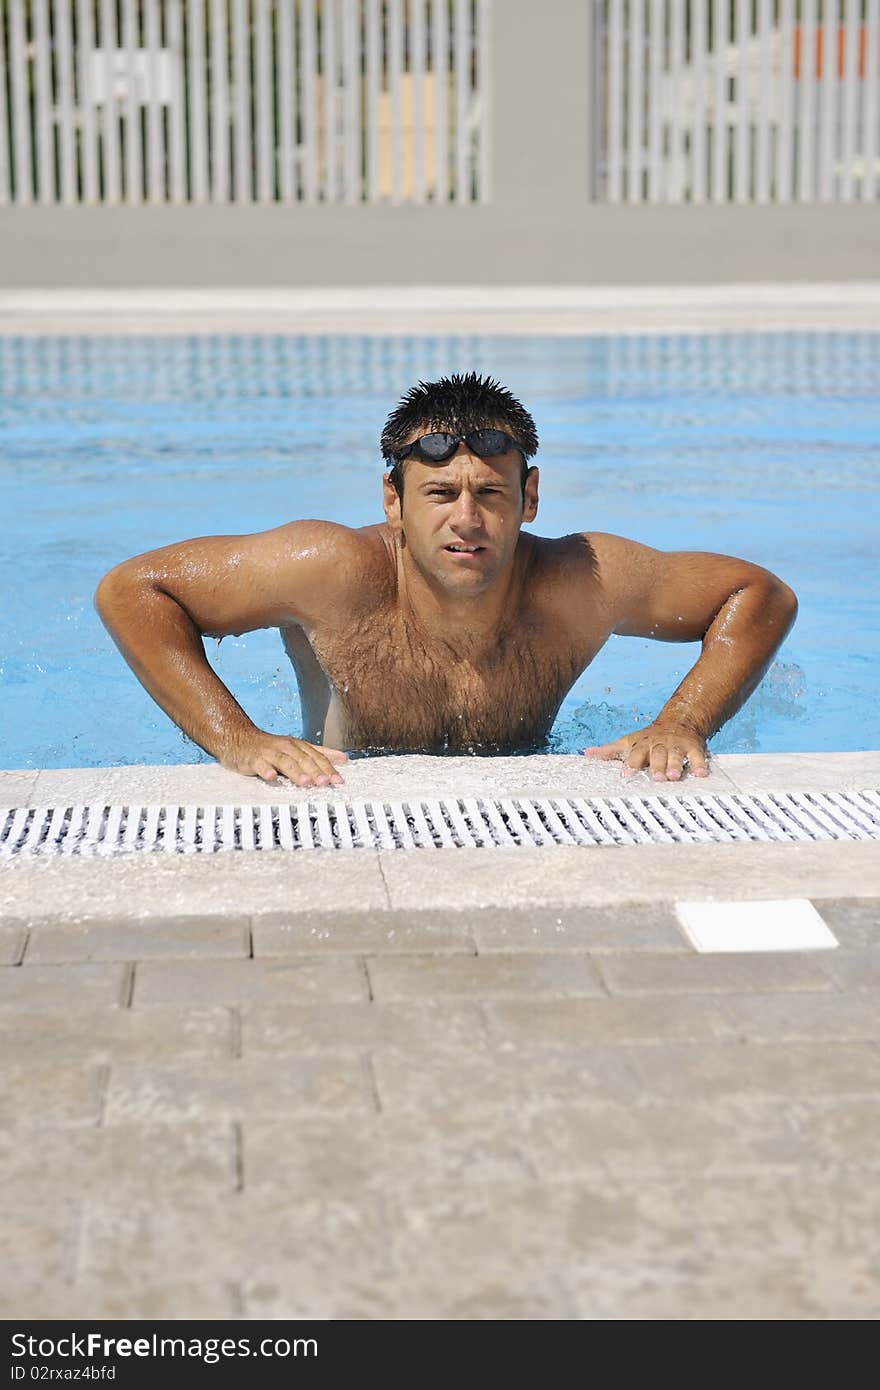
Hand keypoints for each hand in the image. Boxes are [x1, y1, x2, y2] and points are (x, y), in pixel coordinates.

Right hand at [219, 731, 347, 786]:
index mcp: (297, 746)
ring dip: (296, 772)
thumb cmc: (270, 748)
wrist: (240, 739)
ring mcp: (269, 752)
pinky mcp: (254, 759)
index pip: (316, 757)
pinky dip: (266, 770)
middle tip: (325, 782)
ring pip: (285, 761)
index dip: (328, 768)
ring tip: (305, 782)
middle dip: (316, 771)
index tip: (338, 780)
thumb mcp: (296, 748)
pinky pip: (260, 764)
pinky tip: (271, 777)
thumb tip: (342, 758)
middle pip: (303, 759)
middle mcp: (285, 747)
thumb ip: (319, 753)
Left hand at [583, 721, 708, 780]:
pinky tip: (700, 774)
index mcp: (642, 744)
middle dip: (656, 766)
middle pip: (656, 754)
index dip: (631, 763)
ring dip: (675, 765)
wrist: (678, 720)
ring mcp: (676, 745)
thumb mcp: (628, 741)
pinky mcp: (693, 747)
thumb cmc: (648, 738)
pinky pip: (697, 756)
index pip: (634, 753)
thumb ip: (609, 750)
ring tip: (675, 777)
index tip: (627, 773)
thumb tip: (586, 754)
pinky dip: (699, 764)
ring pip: (676, 755)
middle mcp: (659, 744)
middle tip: (657, 778)